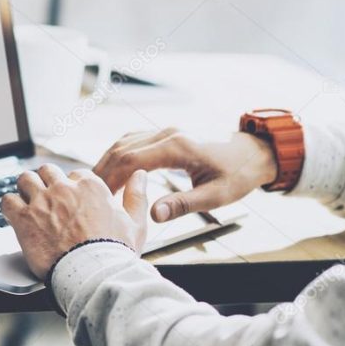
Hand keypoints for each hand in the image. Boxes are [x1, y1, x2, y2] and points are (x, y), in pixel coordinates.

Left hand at [1, 164, 147, 279]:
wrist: (93, 275)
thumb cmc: (114, 253)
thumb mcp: (135, 223)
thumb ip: (136, 196)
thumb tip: (140, 175)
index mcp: (90, 186)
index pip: (75, 174)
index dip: (72, 187)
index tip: (71, 202)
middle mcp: (64, 188)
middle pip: (47, 172)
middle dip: (46, 183)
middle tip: (47, 200)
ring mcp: (42, 201)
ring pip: (25, 180)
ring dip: (26, 190)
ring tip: (28, 203)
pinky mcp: (24, 218)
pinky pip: (7, 200)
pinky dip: (9, 206)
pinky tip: (14, 215)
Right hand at [93, 128, 276, 222]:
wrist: (256, 152)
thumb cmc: (239, 174)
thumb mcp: (216, 195)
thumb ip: (183, 204)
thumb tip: (152, 214)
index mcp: (178, 146)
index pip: (132, 160)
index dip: (111, 179)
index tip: (99, 199)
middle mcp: (168, 133)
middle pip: (122, 148)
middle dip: (103, 171)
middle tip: (88, 195)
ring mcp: (166, 131)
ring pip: (125, 141)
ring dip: (107, 162)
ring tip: (96, 186)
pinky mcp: (166, 134)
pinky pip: (134, 140)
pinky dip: (118, 155)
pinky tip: (112, 171)